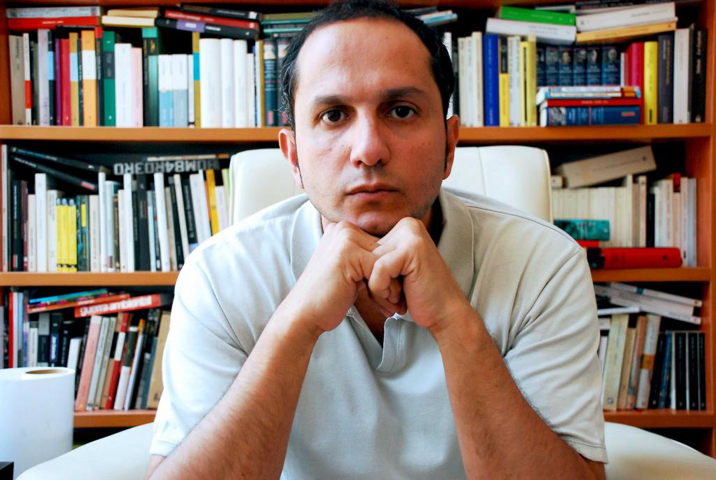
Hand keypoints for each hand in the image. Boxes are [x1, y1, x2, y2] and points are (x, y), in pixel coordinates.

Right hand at [278, 222, 402, 335]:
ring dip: (393, 287)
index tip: (393, 297)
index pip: (382, 247)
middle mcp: (344, 229)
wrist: (303, 314)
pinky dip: (386, 290)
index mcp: (343, 230)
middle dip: (394, 280)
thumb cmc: (327, 299)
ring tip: (394, 308)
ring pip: (386, 261)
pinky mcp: (349, 252)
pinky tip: (384, 307)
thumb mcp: (350, 273)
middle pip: (386, 252)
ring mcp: (345, 238)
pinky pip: (381, 269)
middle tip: (398, 305)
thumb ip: (366, 261)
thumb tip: (400, 262)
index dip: (390, 274)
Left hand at [369, 217, 470, 332]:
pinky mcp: (411, 249)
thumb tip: (342, 249)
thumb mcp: (393, 272)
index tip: (386, 295)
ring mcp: (411, 235)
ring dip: (378, 290)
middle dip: (373, 283)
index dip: (370, 276)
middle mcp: (407, 225)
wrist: (446, 315)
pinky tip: (399, 300)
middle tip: (392, 301)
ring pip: (370, 264)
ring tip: (396, 302)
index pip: (367, 250)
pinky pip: (378, 271)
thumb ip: (375, 258)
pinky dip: (382, 291)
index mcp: (403, 227)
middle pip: (367, 256)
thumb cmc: (418, 296)